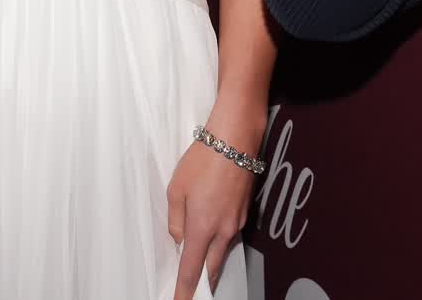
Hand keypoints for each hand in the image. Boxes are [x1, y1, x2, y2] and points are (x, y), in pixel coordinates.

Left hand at [168, 106, 263, 298]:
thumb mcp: (176, 189)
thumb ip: (175, 219)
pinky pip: (230, 232)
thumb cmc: (203, 159)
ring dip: (211, 258)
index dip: (185, 291)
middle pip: (212, 267)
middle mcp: (224, 230)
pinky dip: (220, 238)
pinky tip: (212, 226)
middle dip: (202, 282)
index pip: (191, 271)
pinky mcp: (246, 209)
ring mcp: (238, 220)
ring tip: (198, 258)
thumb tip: (179, 238)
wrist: (237, 137)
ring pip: (223, 249)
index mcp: (202, 228)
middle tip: (192, 289)